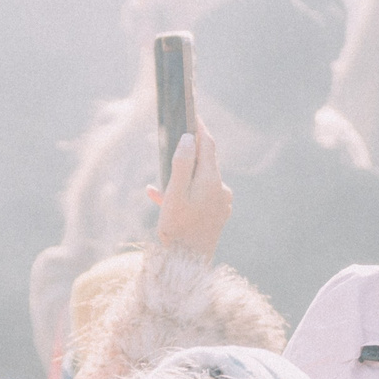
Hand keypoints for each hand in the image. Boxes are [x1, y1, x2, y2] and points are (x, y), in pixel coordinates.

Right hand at [150, 124, 231, 261]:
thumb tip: (189, 138)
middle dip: (188, 154)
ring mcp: (221, 204)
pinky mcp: (217, 217)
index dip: (200, 128)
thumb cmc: (178, 228)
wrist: (188, 264)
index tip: (193, 114)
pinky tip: (160, 201)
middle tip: (174, 143)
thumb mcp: (175, 192)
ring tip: (158, 188)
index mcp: (212, 180)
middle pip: (205, 162)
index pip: (208, 145)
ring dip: (180, 180)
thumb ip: (182, 163)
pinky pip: (199, 198)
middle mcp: (221, 190)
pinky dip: (183, 196)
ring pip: (199, 182)